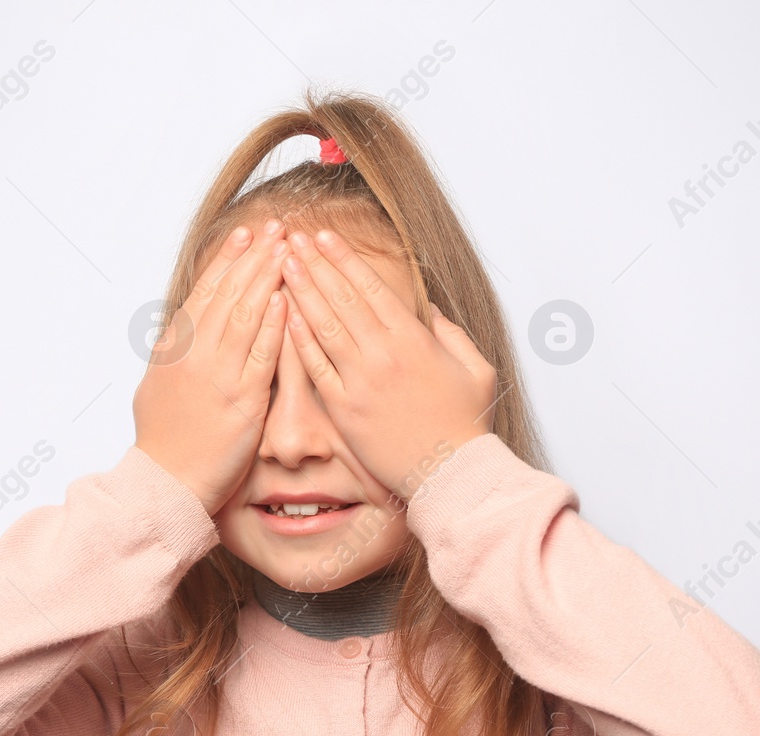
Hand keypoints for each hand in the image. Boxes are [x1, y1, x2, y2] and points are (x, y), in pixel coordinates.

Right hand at [133, 219, 288, 514]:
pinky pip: (261, 355)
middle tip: (277, 229)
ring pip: (245, 316)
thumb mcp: (158, 385)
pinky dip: (273, 325)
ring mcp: (217, 376)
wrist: (167, 482)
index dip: (227, 260)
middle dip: (255, 258)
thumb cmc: (165, 440)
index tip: (246, 234)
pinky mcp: (242, 401)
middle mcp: (194, 355)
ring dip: (268, 279)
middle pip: (228, 294)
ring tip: (288, 251)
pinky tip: (287, 300)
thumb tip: (185, 329)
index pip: (205, 292)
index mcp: (173, 348)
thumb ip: (175, 354)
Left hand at [278, 228, 496, 500]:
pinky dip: (298, 340)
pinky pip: (315, 368)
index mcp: (415, 340)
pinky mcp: (345, 411)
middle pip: (342, 299)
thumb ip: (450, 333)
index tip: (324, 237)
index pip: (371, 288)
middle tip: (292, 238)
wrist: (452, 474)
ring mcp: (361, 383)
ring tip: (283, 264)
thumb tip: (428, 309)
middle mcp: (384, 356)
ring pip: (323, 327)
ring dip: (301, 292)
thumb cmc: (467, 424)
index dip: (345, 259)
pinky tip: (284, 315)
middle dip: (315, 264)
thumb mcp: (476, 369)